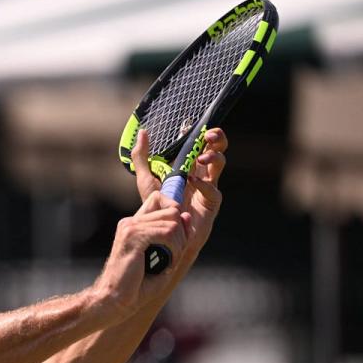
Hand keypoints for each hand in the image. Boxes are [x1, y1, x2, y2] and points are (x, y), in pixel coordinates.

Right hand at [94, 182, 187, 319]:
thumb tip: (187, 216)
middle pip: (173, 209)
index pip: (160, 198)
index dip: (177, 214)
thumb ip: (176, 236)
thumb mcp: (164, 258)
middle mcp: (131, 221)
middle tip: (173, 256)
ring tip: (168, 263)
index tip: (177, 239)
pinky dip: (174, 250)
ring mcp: (130, 227)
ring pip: (174, 222)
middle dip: (182, 234)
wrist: (114, 301)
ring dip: (179, 245)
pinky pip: (168, 232)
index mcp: (134, 224)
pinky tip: (165, 264)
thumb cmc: (136, 286)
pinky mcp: (133, 236)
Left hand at [132, 128, 227, 254]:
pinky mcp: (209, 205)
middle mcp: (201, 174)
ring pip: (220, 166)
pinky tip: (194, 181)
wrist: (162, 235)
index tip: (201, 128)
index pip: (203, 145)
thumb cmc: (158, 207)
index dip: (206, 134)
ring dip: (214, 158)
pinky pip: (213, 192)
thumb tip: (142, 132)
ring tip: (202, 157)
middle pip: (217, 151)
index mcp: (189, 166)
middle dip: (217, 140)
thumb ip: (142, 158)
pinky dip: (205, 185)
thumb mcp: (146, 179)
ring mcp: (207, 189)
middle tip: (209, 136)